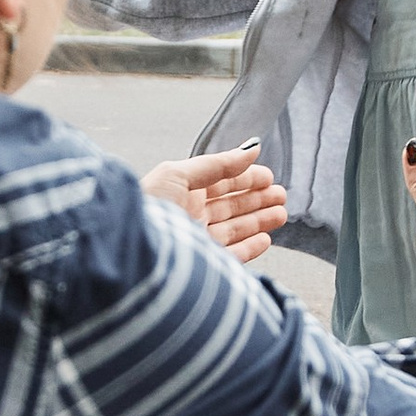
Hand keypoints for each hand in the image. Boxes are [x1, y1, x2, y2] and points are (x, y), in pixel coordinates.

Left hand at [141, 144, 289, 265]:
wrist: (134, 252)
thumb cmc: (150, 209)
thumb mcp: (179, 175)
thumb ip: (218, 164)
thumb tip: (251, 149)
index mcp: (179, 194)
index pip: (218, 183)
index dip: (244, 178)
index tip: (268, 176)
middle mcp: (188, 218)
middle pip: (229, 207)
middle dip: (256, 200)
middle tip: (281, 195)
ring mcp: (196, 243)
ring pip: (234, 230)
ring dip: (259, 221)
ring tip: (281, 214)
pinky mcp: (203, 266)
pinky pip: (232, 257)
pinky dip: (250, 248)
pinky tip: (265, 239)